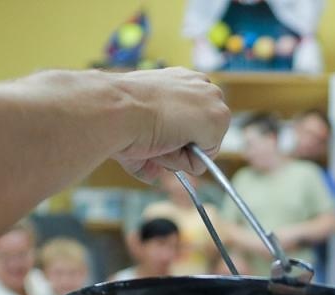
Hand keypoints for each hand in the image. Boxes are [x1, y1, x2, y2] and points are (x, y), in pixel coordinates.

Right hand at [109, 68, 231, 181]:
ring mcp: (213, 100)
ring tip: (158, 136)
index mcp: (183, 80)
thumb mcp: (137, 126)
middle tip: (155, 135)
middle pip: (201, 136)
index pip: (192, 122)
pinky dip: (182, 161)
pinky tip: (167, 141)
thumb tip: (153, 174)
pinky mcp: (218, 118)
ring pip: (201, 149)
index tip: (157, 130)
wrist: (117, 109)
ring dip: (177, 153)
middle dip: (179, 146)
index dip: (175, 136)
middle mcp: (201, 85)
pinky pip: (201, 162)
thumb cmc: (118, 114)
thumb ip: (151, 146)